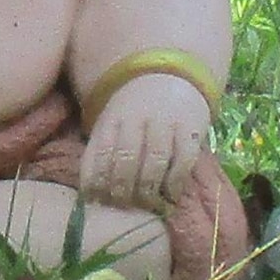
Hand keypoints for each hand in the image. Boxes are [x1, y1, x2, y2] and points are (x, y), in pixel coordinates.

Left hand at [73, 70, 213, 211]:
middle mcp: (138, 118)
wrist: (170, 76)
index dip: (98, 180)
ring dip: (148, 189)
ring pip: (155, 160)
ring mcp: (166, 122)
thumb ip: (96, 154)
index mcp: (113, 117)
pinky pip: (183, 160)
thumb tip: (88, 196)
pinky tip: (170, 195)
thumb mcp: (109, 123)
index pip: (101, 152)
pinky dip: (175, 182)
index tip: (98, 200)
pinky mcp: (191, 128)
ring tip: (146, 203)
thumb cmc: (133, 111)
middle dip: (122, 187)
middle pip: (127, 158)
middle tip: (123, 204)